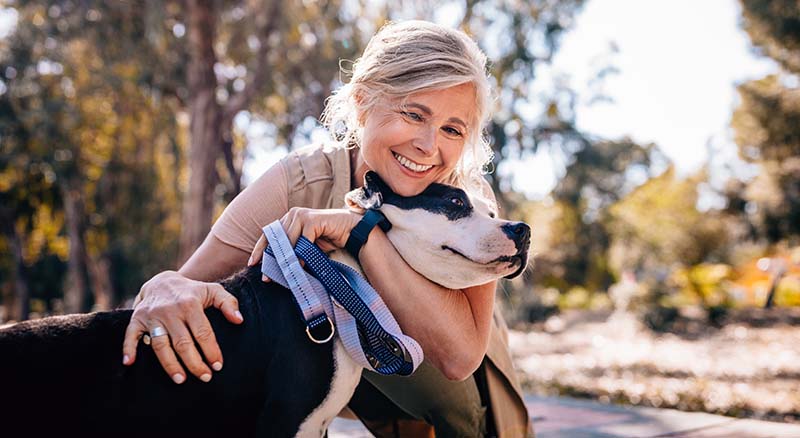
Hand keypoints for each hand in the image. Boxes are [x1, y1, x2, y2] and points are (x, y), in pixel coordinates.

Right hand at [122, 270, 242, 383]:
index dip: (211, 350)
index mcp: (190, 304)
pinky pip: (130, 335)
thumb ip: (228, 303)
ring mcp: (152, 315)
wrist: (162, 281)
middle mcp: (170, 311)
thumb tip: (239, 320)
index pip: (203, 332)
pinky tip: (129, 363)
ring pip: (160, 345)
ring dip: (170, 364)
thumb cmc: (192, 291)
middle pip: (183, 343)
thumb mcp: (213, 290)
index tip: (218, 365)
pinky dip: (128, 348)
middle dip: (194, 363)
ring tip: (181, 380)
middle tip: (204, 377)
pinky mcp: (137, 319)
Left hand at [247, 207, 360, 279]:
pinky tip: (300, 266)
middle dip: (271, 259)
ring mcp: (302, 215)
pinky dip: (301, 255)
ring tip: (283, 275)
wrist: (351, 231)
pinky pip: (303, 240)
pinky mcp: (313, 220)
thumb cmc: (328, 239)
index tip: (252, 264)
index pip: (269, 234)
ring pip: (288, 240)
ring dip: (285, 259)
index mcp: (288, 219)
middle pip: (276, 238)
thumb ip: (292, 251)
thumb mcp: (306, 246)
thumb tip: (276, 269)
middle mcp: (293, 214)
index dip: (260, 249)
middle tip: (266, 276)